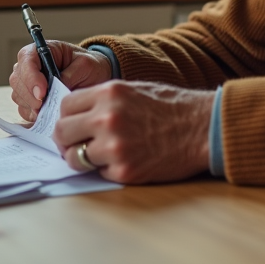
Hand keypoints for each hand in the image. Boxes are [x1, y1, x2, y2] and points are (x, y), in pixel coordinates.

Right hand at [9, 41, 111, 120]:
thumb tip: (55, 90)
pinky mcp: (29, 100)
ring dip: (32, 106)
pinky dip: (33, 115)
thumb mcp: (85, 65)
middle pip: (17, 80)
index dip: (31, 77)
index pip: (27, 60)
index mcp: (40, 50)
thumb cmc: (87, 65)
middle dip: (30, 95)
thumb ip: (69, 75)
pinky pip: (23, 110)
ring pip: (18, 96)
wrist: (92, 76)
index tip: (42, 92)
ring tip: (50, 109)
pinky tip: (47, 114)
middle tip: (45, 105)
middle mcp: (29, 66)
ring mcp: (26, 83)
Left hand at [52, 80, 214, 183]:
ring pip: (75, 158)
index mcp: (108, 93)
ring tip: (100, 156)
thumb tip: (77, 114)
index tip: (72, 125)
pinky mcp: (124, 170)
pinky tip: (125, 160)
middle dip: (67, 141)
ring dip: (83, 159)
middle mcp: (107, 118)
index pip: (65, 107)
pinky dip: (108, 170)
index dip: (66, 117)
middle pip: (62, 133)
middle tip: (76, 145)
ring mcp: (114, 146)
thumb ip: (103, 100)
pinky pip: (100, 173)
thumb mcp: (133, 90)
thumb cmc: (171, 107)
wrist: (202, 128)